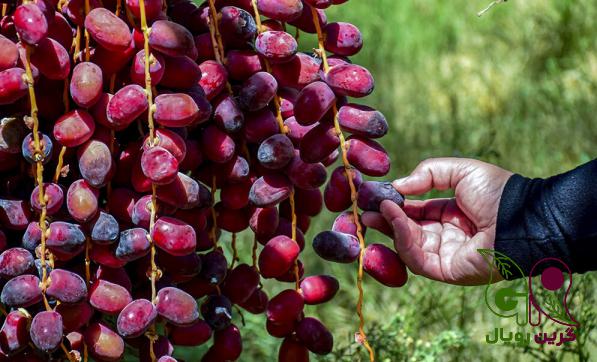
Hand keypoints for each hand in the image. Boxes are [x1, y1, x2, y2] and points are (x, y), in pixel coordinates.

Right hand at [362, 158, 512, 284]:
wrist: (523, 217)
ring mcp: (445, 255)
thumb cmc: (498, 192)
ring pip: (408, 244)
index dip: (394, 204)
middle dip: (384, 219)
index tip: (374, 195)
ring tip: (378, 211)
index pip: (414, 211)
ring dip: (391, 227)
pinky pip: (417, 258)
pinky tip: (395, 220)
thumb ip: (428, 173)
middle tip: (362, 208)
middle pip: (406, 230)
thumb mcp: (461, 171)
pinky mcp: (446, 270)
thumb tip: (398, 186)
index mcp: (450, 214)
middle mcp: (446, 236)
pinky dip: (403, 240)